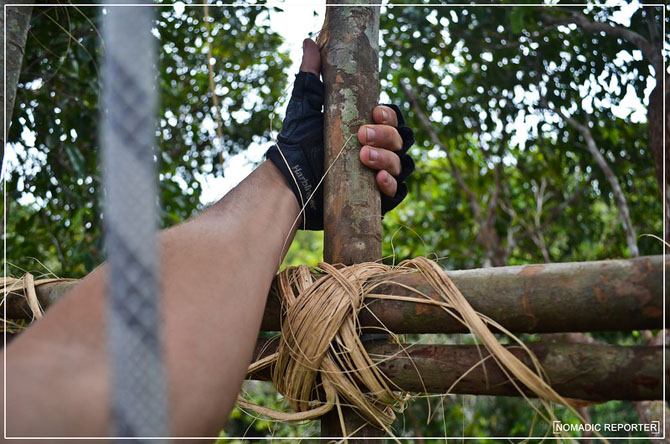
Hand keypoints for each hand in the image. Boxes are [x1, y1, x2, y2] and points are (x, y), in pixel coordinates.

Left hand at [266, 38, 414, 229]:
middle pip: (402, 139)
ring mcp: (379, 174)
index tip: (374, 113)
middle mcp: (379, 150)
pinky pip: (396, 192)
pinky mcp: (376, 199)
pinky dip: (391, 185)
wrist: (288, 181)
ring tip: (365, 156)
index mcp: (368, 127)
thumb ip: (311, 76)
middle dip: (387, 135)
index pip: (393, 118)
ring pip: (403, 164)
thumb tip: (308, 43)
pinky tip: (379, 179)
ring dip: (389, 158)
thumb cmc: (297, 144)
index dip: (390, 115)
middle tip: (362, 136)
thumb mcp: (305, 107)